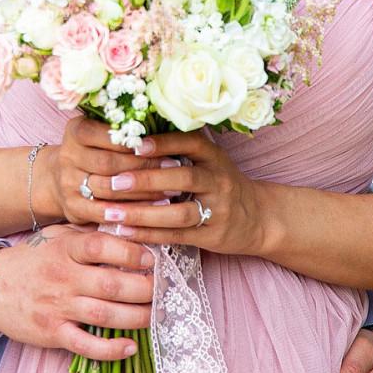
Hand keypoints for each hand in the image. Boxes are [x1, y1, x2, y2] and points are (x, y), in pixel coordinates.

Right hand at [0, 224, 154, 359]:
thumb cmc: (31, 261)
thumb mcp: (55, 238)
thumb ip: (87, 236)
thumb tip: (127, 233)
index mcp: (64, 250)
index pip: (100, 246)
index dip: (130, 251)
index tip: (151, 258)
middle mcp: (62, 278)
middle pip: (110, 284)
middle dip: (144, 288)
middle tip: (162, 289)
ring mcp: (57, 307)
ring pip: (104, 314)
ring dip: (137, 316)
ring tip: (155, 314)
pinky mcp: (53, 333)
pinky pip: (85, 344)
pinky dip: (110, 349)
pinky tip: (130, 346)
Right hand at [41, 117, 172, 225]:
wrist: (61, 178)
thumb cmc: (96, 151)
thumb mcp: (102, 132)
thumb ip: (125, 128)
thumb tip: (166, 122)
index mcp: (76, 131)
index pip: (107, 134)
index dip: (135, 141)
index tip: (162, 145)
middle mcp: (68, 156)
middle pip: (110, 163)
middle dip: (145, 166)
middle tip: (174, 167)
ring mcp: (67, 183)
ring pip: (109, 189)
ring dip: (143, 191)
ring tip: (170, 190)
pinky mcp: (72, 207)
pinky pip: (103, 212)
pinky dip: (128, 212)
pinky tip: (151, 211)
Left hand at [88, 129, 265, 255]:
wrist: (259, 217)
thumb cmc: (221, 184)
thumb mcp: (209, 161)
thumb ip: (179, 149)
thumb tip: (131, 137)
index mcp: (214, 157)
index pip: (190, 144)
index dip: (163, 143)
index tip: (135, 145)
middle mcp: (219, 181)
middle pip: (183, 178)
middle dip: (147, 179)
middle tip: (114, 182)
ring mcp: (218, 210)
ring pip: (179, 213)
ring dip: (143, 214)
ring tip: (112, 213)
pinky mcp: (212, 236)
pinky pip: (177, 236)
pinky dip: (149, 235)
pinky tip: (125, 231)